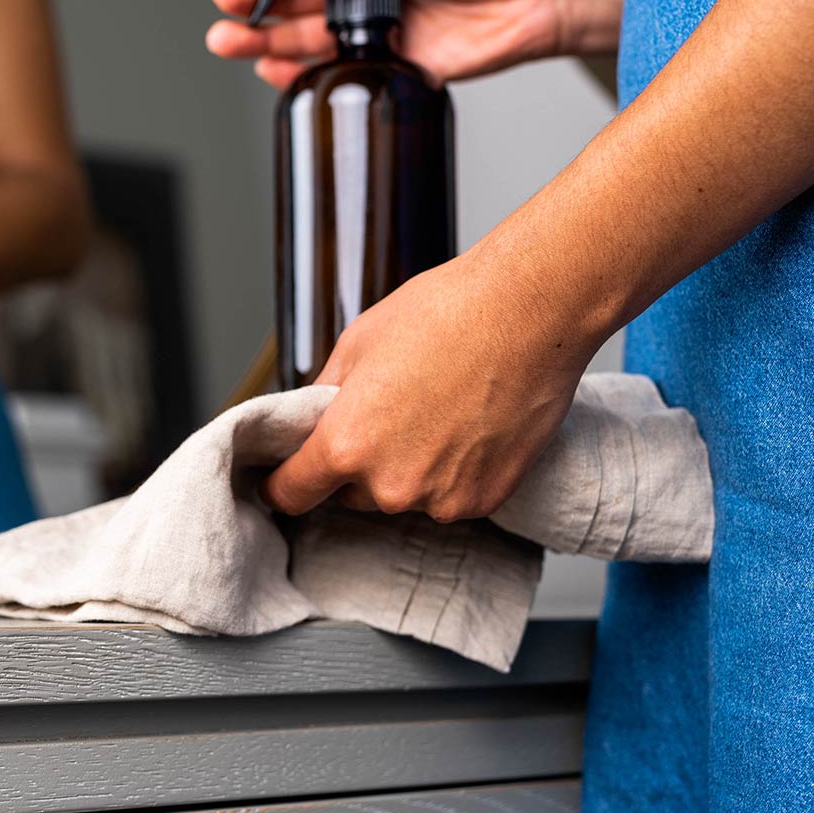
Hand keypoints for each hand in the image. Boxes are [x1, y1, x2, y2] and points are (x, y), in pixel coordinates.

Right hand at [205, 0, 623, 86]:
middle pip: (289, 0)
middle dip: (251, 9)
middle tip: (230, 16)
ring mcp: (378, 27)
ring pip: (305, 37)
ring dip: (263, 42)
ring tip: (233, 45)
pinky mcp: (397, 65)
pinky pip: (341, 76)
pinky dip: (305, 78)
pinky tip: (277, 72)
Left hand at [261, 255, 594, 521]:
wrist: (531, 311)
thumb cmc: (447, 314)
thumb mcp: (356, 344)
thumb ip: (324, 397)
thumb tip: (308, 421)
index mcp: (346, 445)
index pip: (292, 493)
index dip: (282, 484)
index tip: (281, 480)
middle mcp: (389, 485)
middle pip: (351, 494)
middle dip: (357, 464)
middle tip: (389, 414)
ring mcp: (439, 498)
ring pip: (401, 495)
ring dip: (407, 469)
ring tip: (436, 411)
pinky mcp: (483, 501)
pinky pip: (447, 496)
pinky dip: (450, 472)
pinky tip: (466, 426)